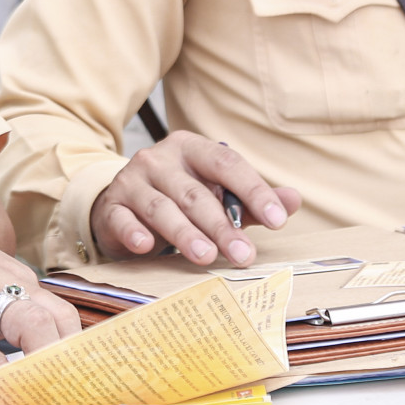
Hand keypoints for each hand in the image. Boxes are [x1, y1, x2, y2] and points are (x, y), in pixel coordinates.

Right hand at [89, 131, 301, 266]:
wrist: (121, 205)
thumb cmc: (177, 199)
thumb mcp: (214, 194)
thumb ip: (251, 200)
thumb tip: (293, 201)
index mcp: (191, 148)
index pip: (227, 163)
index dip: (254, 190)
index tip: (278, 220)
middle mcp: (159, 159)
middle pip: (195, 192)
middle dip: (221, 225)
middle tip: (243, 254)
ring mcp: (132, 181)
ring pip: (161, 207)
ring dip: (184, 233)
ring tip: (206, 256)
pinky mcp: (112, 206)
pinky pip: (123, 219)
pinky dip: (134, 233)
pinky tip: (146, 247)